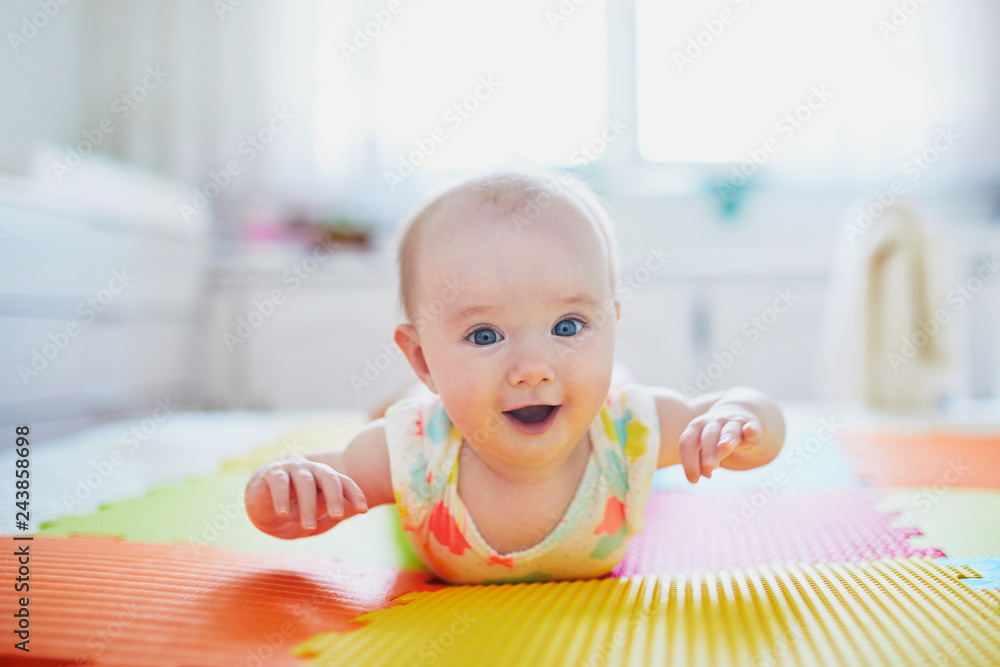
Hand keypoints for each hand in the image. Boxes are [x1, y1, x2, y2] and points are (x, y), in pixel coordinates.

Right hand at [246, 455, 367, 531]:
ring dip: (308, 505)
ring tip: (309, 527)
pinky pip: (279, 484)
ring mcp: (293, 469)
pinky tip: (283, 513)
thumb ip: (321, 506)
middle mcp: (312, 469)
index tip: (363, 510)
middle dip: (334, 497)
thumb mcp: (310, 510)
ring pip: (305, 482)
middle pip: (328, 477)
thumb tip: (329, 505)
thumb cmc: (294, 505)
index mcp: (326, 477)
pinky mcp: (273, 474)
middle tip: (337, 516)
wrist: (261, 498)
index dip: (355, 495)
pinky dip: (282, 498)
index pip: (344, 482)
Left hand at [678, 407, 762, 482]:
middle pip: (708, 435)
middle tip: (709, 466)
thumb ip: (701, 461)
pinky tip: (750, 431)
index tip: (694, 480)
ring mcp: (733, 423)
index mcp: (696, 428)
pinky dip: (751, 430)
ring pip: (729, 430)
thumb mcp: (704, 450)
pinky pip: (752, 428)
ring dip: (726, 439)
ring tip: (724, 447)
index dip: (689, 461)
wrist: (737, 417)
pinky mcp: (752, 426)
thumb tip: (704, 474)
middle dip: (708, 451)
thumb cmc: (715, 440)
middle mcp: (713, 422)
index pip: (688, 442)